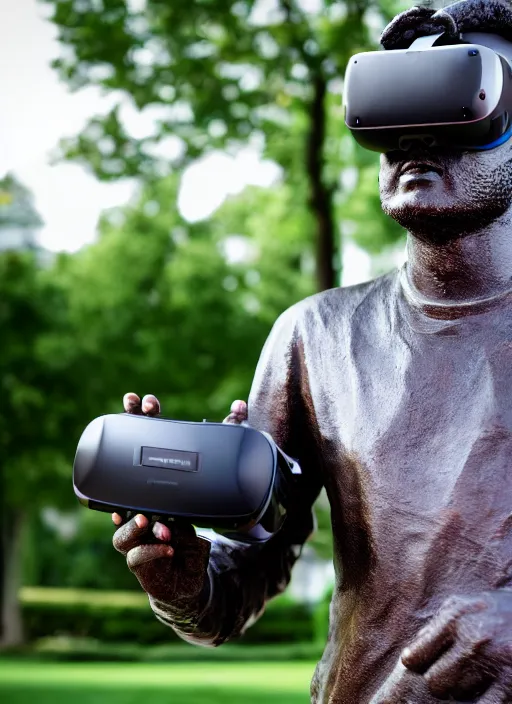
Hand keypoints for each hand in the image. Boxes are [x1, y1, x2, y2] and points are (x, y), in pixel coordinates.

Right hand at [111, 394, 247, 603]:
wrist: (191, 570)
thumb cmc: (194, 521)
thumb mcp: (215, 481)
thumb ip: (228, 440)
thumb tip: (239, 405)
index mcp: (152, 484)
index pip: (138, 449)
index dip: (135, 422)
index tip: (140, 400)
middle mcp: (137, 505)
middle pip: (120, 477)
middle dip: (122, 447)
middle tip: (137, 427)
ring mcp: (135, 532)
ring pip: (123, 524)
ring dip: (133, 517)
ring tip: (147, 516)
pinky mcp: (140, 559)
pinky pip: (138, 555)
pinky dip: (152, 549)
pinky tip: (168, 545)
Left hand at [374, 591, 511, 702]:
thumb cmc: (493, 610)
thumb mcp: (463, 606)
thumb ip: (437, 626)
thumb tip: (412, 654)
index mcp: (455, 618)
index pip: (416, 656)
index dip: (415, 664)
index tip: (417, 665)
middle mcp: (472, 639)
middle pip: (435, 683)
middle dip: (440, 681)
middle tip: (450, 673)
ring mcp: (494, 662)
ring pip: (458, 695)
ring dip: (462, 690)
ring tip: (473, 675)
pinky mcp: (511, 681)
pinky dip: (479, 702)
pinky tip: (483, 691)